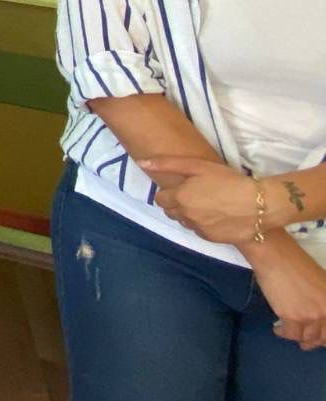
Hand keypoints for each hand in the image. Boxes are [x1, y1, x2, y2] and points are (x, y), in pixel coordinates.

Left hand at [142, 156, 264, 243]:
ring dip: (188, 214)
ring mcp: (199, 229)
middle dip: (176, 204)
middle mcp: (186, 215)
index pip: (160, 199)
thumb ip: (167, 164)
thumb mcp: (198, 166)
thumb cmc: (229, 180)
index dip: (168, 193)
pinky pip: (198, 231)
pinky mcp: (212, 239)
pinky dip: (202, 224)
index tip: (181, 187)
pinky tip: (216, 215)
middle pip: (170, 212)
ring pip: (184, 222)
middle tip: (194, 194)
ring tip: (207, 204)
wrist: (260, 204)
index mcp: (180, 197)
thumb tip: (141, 162)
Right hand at [249, 237, 325, 349]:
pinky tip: (277, 328)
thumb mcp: (320, 282)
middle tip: (305, 342)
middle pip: (324, 337)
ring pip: (306, 337)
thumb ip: (322, 301)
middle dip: (314, 341)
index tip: (320, 339)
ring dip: (297, 336)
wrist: (274, 254)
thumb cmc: (295, 262)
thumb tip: (318, 317)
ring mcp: (312, 315)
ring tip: (288, 330)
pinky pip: (289, 334)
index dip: (325, 337)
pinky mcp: (293, 317)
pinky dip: (282, 332)